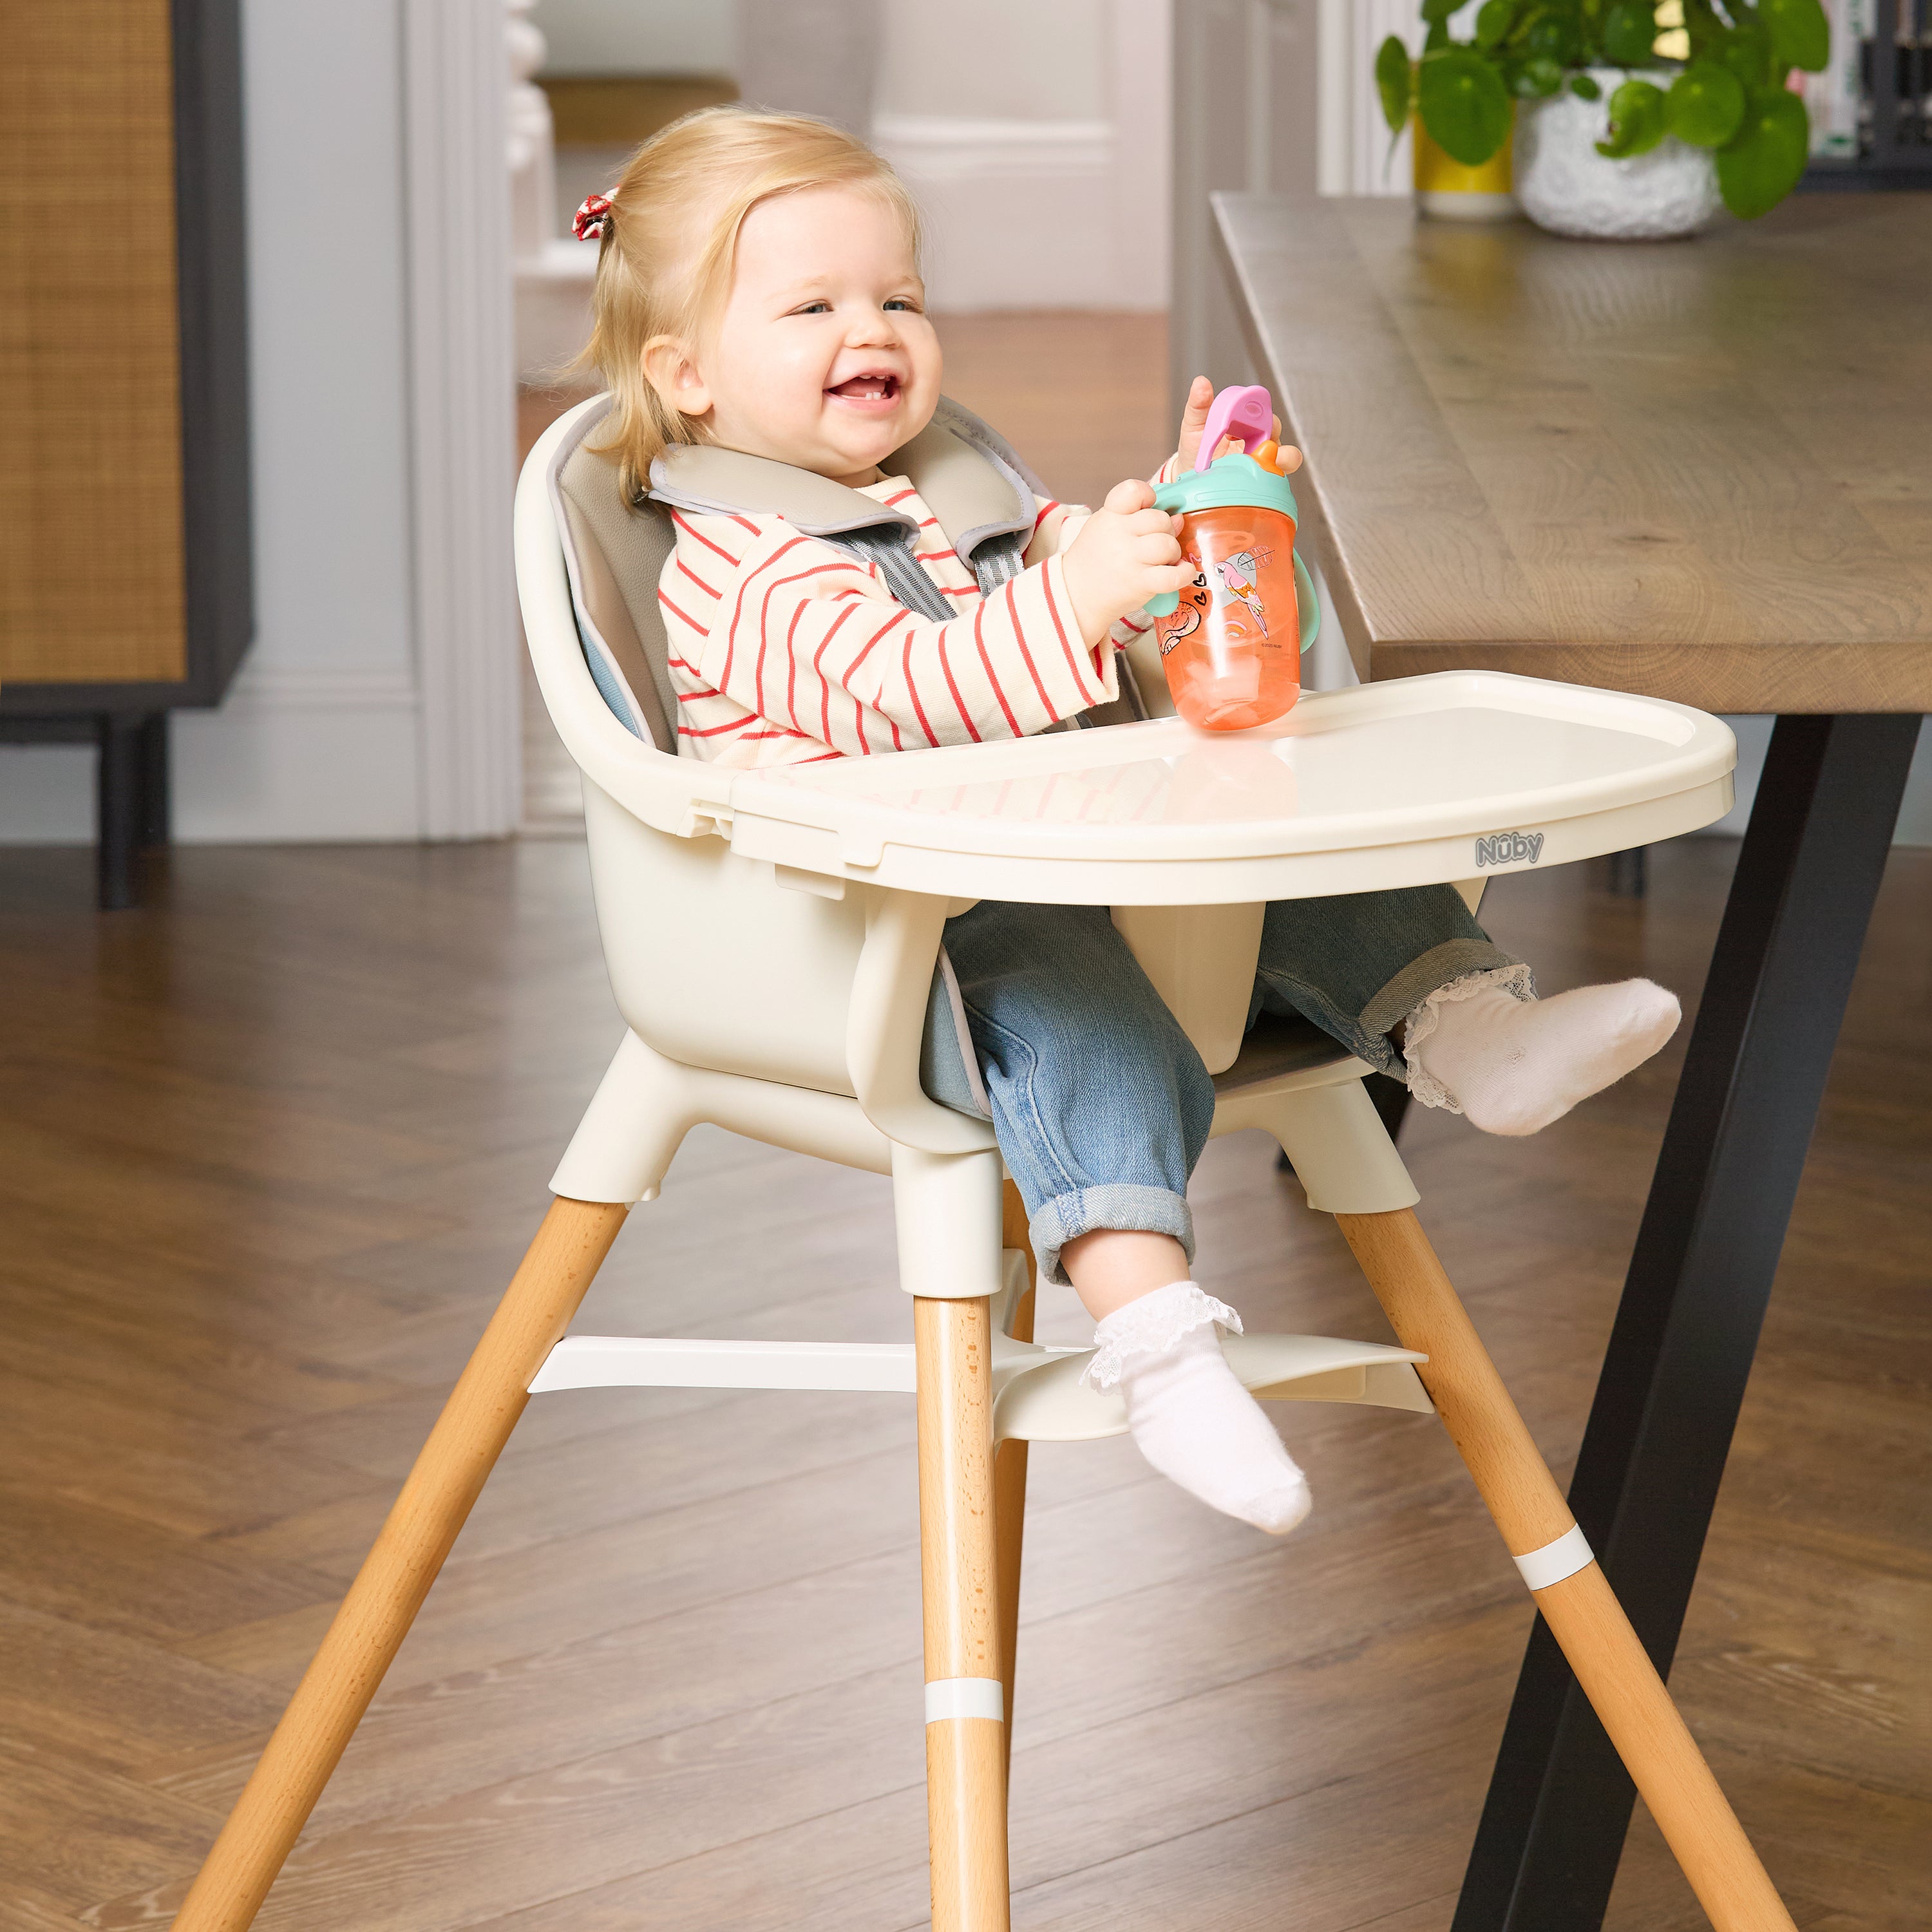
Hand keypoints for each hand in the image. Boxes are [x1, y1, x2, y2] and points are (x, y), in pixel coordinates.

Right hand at [1061, 480, 1194, 644]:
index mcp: (1109, 515)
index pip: (1133, 490)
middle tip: (1156, 545)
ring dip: (1172, 552)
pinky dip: (1184, 573)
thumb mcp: (1106, 529)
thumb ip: (1138, 519)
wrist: (1076, 595)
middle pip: (1160, 519)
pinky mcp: (1140, 583)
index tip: (1147, 508)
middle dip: (1165, 531)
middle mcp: (1119, 534)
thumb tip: (1176, 517)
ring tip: (1163, 561)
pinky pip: (1172, 575)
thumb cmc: (1094, 560)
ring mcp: (1130, 559)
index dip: (1147, 496)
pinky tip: (1183, 571)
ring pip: (1168, 544)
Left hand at [1174, 374, 1302, 474]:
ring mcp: (1264, 461)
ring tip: (1266, 463)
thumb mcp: (1194, 426)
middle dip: (1274, 434)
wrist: (1191, 478)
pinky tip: (1256, 483)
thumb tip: (1201, 382)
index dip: (1262, 411)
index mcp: (1248, 422)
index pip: (1264, 411)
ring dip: (1283, 458)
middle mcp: (1260, 439)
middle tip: (1262, 443)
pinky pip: (1276, 480)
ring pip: (1287, 457)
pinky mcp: (1264, 482)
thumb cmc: (1195, 449)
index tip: (1250, 415)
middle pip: (1278, 433)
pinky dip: (1272, 480)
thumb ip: (1199, 405)